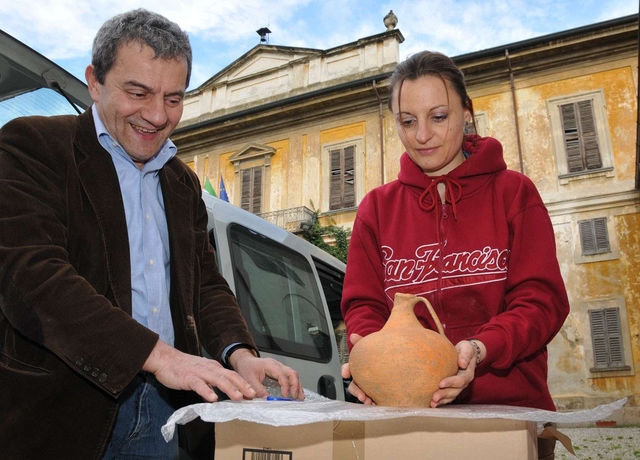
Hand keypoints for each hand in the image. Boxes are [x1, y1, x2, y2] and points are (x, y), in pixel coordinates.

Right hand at [142, 340, 256, 402]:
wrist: (165, 359)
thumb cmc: (183, 368)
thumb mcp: (201, 374)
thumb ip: (210, 383)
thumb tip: (218, 395)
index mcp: (214, 368)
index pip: (232, 375)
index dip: (244, 383)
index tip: (253, 393)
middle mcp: (210, 368)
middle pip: (230, 376)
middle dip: (242, 385)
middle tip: (252, 395)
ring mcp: (200, 372)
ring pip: (218, 380)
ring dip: (229, 388)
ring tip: (238, 397)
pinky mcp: (188, 378)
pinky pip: (199, 385)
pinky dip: (207, 391)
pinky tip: (213, 399)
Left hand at [229, 348, 304, 399]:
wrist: (244, 361)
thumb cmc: (246, 368)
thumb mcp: (249, 379)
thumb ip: (258, 389)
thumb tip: (267, 399)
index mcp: (270, 365)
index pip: (282, 374)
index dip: (285, 386)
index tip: (285, 396)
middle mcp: (277, 365)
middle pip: (292, 373)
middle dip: (295, 386)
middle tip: (295, 397)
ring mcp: (280, 368)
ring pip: (293, 375)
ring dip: (297, 386)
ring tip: (300, 398)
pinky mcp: (280, 372)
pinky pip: (290, 377)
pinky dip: (295, 385)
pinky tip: (297, 393)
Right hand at [341, 333, 374, 404]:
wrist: (391, 360)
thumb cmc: (377, 354)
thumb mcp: (370, 347)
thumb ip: (361, 342)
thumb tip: (353, 336)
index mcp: (356, 367)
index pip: (348, 368)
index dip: (346, 370)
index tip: (345, 374)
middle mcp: (360, 378)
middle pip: (353, 386)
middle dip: (356, 391)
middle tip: (361, 395)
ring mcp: (367, 387)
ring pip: (361, 395)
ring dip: (363, 399)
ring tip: (369, 402)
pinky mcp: (375, 394)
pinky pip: (372, 400)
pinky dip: (373, 403)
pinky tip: (377, 404)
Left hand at [430, 340, 480, 407]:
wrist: (466, 354)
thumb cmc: (465, 350)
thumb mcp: (467, 349)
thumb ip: (465, 355)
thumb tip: (462, 363)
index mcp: (467, 374)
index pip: (460, 380)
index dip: (451, 383)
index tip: (440, 384)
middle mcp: (464, 382)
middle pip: (455, 391)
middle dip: (444, 395)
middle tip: (434, 397)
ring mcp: (458, 386)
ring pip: (451, 396)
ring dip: (442, 400)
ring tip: (432, 404)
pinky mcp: (453, 388)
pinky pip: (448, 396)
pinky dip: (441, 401)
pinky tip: (432, 404)